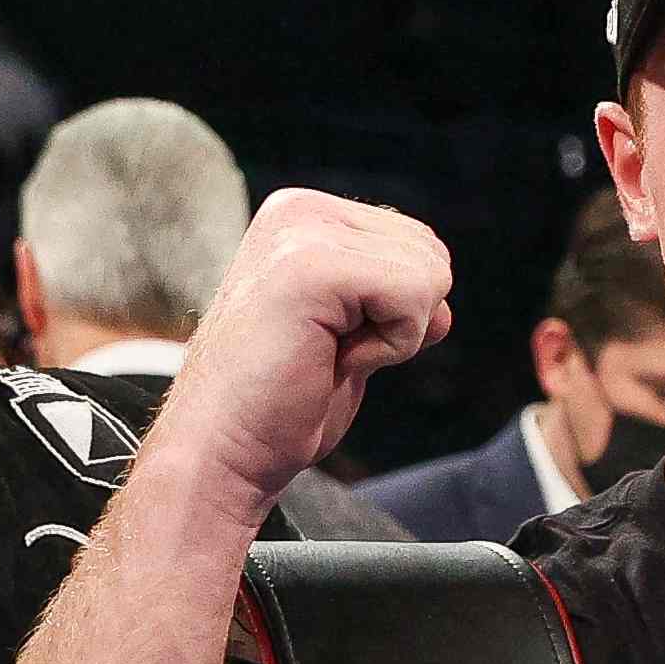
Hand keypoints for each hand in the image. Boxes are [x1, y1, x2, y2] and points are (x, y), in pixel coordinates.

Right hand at [157, 189, 452, 514]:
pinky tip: (333, 360)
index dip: (398, 313)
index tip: (330, 342)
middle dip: (401, 321)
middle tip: (328, 352)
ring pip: (430, 274)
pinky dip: (391, 347)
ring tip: (325, 354)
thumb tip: (443, 308)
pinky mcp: (312, 267)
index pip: (419, 245)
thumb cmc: (281, 406)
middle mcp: (300, 211)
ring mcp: (302, 233)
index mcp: (305, 216)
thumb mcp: (349, 335)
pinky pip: (414, 296)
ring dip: (394, 336)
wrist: (221, 452)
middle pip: (432, 254)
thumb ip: (392, 301)